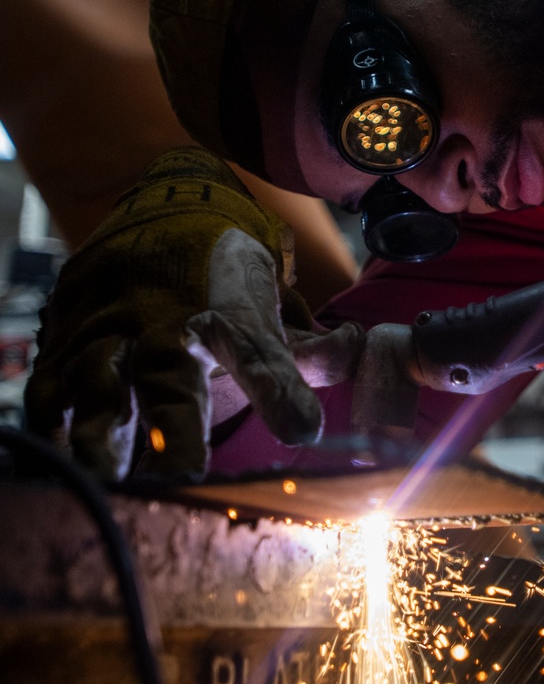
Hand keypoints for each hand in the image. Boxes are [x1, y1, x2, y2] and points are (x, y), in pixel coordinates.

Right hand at [25, 148, 361, 478]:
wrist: (161, 201)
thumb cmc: (225, 272)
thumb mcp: (271, 306)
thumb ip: (308, 347)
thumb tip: (353, 355)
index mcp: (226, 314)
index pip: (259, 354)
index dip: (280, 390)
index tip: (303, 430)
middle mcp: (165, 322)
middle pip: (168, 379)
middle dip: (176, 431)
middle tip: (184, 479)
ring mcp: (108, 331)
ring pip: (100, 386)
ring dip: (102, 438)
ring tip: (107, 481)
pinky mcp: (63, 341)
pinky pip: (50, 387)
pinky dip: (55, 424)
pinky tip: (62, 464)